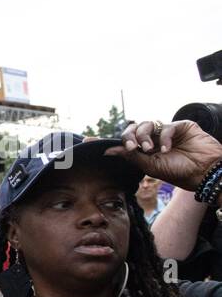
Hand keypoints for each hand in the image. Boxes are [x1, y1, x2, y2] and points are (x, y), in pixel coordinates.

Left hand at [107, 120, 221, 191]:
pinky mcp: (181, 126)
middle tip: (133, 147)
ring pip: (146, 124)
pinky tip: (167, 148)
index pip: (125, 140)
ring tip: (151, 150)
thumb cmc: (178, 172)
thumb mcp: (150, 166)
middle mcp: (154, 139)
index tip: (94, 142)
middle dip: (129, 136)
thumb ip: (131, 156)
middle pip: (133, 129)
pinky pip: (165, 126)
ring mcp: (166, 132)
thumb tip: (108, 151)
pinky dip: (163, 137)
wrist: (203, 172)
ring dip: (144, 136)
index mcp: (145, 150)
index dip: (114, 140)